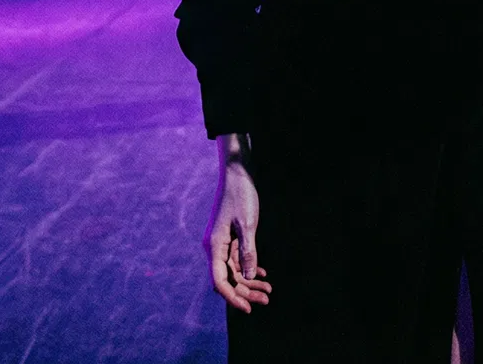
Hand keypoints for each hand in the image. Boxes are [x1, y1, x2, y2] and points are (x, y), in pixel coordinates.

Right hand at [206, 146, 270, 312]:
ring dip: (249, 282)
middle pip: (228, 279)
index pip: (220, 281)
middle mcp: (215, 247)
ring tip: (268, 290)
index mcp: (214, 245)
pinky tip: (262, 275)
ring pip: (234, 271)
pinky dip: (249, 268)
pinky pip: (237, 260)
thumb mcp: (247, 224)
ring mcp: (222, 243)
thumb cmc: (241, 196)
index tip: (248, 308)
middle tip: (266, 299)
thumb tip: (247, 278)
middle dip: (245, 292)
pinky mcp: (229, 238)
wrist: (237, 173)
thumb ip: (248, 251)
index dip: (233, 297)